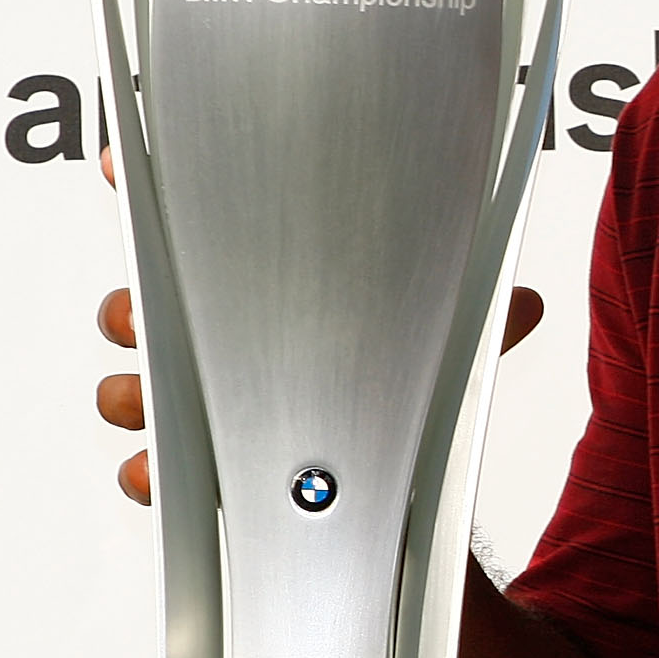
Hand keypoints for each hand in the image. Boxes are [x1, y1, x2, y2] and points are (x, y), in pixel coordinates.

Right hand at [95, 147, 543, 505]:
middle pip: (138, 313)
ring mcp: (201, 410)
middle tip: (147, 313)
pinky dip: (145, 472)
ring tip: (157, 391)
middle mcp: (222, 350)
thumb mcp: (445, 354)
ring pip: (131, 390)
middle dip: (132, 310)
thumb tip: (527, 304)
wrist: (399, 494)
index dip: (154, 190)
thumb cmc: (406, 405)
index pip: (196, 237)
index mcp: (269, 300)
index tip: (131, 162)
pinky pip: (144, 473)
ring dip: (135, 390)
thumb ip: (477, 325)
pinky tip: (160, 467)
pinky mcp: (197, 478)